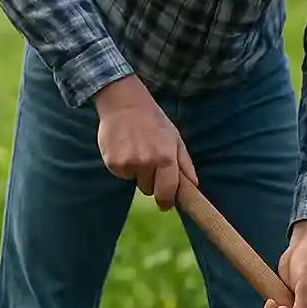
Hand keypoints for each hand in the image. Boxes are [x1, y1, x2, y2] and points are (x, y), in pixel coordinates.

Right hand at [93, 75, 196, 210]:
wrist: (124, 102)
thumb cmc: (154, 122)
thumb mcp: (175, 139)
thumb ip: (185, 164)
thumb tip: (194, 185)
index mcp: (166, 158)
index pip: (168, 192)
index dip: (167, 201)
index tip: (165, 204)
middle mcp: (147, 162)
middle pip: (149, 190)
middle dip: (152, 181)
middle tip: (149, 161)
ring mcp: (128, 163)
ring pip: (135, 182)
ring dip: (137, 173)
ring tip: (137, 151)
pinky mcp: (112, 162)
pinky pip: (121, 175)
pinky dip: (124, 166)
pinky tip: (125, 148)